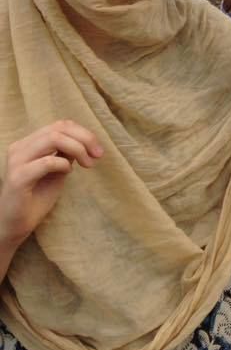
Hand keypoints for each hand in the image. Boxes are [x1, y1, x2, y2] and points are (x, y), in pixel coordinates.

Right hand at [0, 121, 102, 247]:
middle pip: (59, 128)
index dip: (83, 133)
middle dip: (85, 139)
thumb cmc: (36, 197)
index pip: (59, 125)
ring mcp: (17, 161)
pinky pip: (47, 161)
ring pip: (53, 138)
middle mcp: (20, 148)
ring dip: (78, 148)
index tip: (98, 150)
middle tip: (98, 155)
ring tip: (88, 164)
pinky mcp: (18, 177)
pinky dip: (64, 164)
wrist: (14, 224)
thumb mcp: (57, 171)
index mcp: (28, 143)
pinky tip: (68, 172)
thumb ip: (66, 154)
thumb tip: (85, 142)